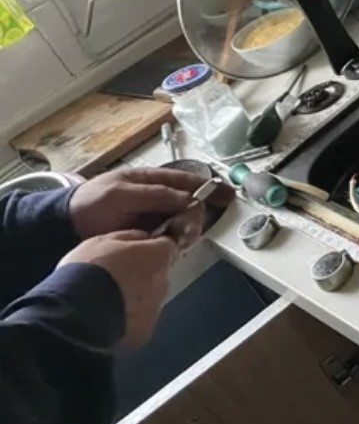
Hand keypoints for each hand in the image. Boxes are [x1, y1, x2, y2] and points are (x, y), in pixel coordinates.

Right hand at [58, 231, 177, 347]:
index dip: (154, 249)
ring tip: (107, 301)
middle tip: (115, 278)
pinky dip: (128, 318)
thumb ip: (131, 237)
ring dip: (136, 298)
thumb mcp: (104, 241)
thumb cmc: (89, 269)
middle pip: (159, 275)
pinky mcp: (144, 332)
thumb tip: (145, 238)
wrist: (75, 314)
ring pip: (150, 299)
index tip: (139, 251)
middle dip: (143, 275)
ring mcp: (156, 309)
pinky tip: (107, 319)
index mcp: (158, 257)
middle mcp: (164, 282)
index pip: (168, 247)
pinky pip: (139, 321)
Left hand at [69, 167, 231, 250]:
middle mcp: (155, 196)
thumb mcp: (121, 193)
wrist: (65, 226)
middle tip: (207, 222)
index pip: (184, 180)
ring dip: (189, 227)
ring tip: (189, 236)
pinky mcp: (148, 233)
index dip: (207, 186)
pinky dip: (179, 239)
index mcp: (149, 179)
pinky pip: (170, 234)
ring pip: (182, 219)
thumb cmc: (90, 203)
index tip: (227, 194)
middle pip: (188, 201)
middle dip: (200, 211)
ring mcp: (152, 215)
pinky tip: (181, 243)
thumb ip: (154, 194)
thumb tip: (187, 198)